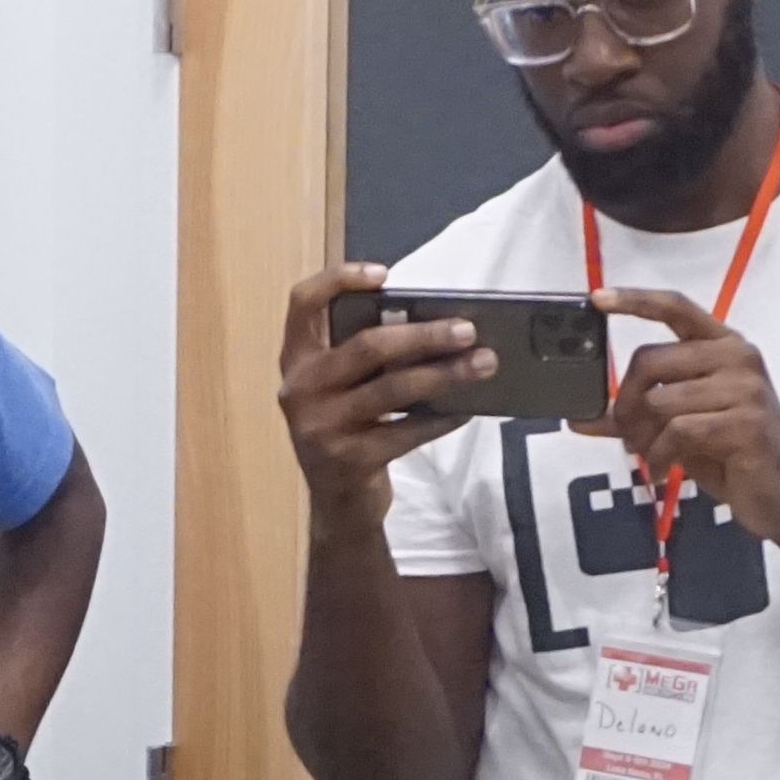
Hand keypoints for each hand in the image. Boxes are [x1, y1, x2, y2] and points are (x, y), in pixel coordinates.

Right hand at [277, 265, 483, 515]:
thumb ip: (366, 357)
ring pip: (392, 389)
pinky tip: (469, 408)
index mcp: (297, 360)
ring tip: (482, 364)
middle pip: (366, 346)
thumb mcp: (342, 388)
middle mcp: (300, 389)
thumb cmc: (349, 428)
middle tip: (467, 330)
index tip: (384, 275)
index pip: (303, 303)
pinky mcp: (347, 461)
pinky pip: (406, 432)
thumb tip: (436, 323)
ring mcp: (320, 428)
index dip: (339, 280)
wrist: (338, 504)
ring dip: (444, 374)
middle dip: (424, 335)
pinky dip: (442, 419)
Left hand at [590, 287, 779, 548]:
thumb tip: (580, 417)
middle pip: (650, 360)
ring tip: (651, 456)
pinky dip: (660, 456)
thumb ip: (635, 416)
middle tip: (626, 435)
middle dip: (625, 404)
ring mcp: (746, 388)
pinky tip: (663, 470)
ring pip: (659, 400)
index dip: (634, 301)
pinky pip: (678, 431)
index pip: (676, 308)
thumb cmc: (735, 457)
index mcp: (724, 346)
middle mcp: (738, 357)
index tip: (598, 299)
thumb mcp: (681, 429)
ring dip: (643, 438)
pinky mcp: (746, 423)